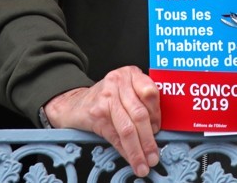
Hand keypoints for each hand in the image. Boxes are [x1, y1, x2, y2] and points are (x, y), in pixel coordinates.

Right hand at [44, 66, 160, 176]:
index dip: (157, 114)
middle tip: (154, 155)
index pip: (150, 92)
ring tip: (143, 163)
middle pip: (139, 114)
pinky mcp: (96, 114)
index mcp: (131, 74)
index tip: (159, 130)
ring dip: (137, 150)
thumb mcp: (126, 89)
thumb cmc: (107, 97)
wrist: (76, 103)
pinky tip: (130, 158)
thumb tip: (158, 129)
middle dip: (149, 139)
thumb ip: (143, 100)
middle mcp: (118, 82)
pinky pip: (115, 136)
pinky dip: (125, 151)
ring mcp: (106, 98)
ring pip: (127, 128)